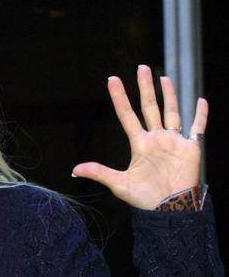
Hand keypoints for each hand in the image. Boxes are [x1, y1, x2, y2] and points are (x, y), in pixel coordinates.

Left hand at [72, 65, 206, 209]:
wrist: (169, 208)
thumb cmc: (143, 198)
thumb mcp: (118, 183)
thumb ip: (99, 172)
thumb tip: (75, 170)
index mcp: (139, 144)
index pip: (127, 115)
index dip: (120, 98)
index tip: (112, 80)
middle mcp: (156, 139)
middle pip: (149, 107)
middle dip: (145, 88)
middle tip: (141, 68)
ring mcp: (173, 142)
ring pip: (171, 112)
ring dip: (169, 95)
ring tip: (164, 78)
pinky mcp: (191, 148)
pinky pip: (197, 128)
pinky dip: (200, 115)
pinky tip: (200, 101)